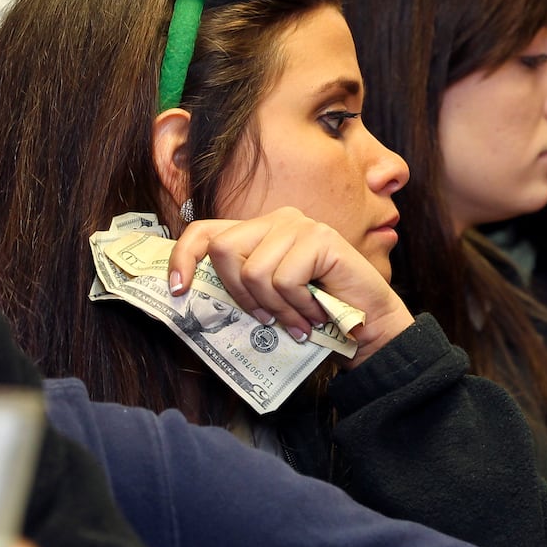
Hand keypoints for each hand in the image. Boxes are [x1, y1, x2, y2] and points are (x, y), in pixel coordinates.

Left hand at [169, 208, 414, 364]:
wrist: (368, 325)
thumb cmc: (317, 314)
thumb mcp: (268, 299)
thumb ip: (240, 286)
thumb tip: (191, 294)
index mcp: (259, 232)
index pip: (205, 231)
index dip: (183, 257)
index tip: (178, 291)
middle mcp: (276, 220)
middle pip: (223, 250)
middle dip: (240, 294)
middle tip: (266, 318)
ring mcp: (299, 226)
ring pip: (254, 272)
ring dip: (276, 309)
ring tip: (298, 321)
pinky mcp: (320, 238)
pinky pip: (285, 279)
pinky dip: (298, 306)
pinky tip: (314, 313)